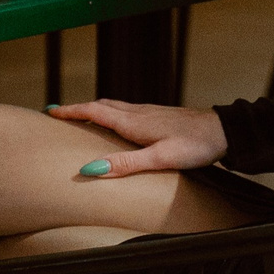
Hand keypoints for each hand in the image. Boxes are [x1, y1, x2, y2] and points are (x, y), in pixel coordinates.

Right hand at [51, 99, 227, 177]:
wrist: (223, 132)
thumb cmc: (195, 145)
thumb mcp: (159, 158)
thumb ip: (126, 163)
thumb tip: (91, 168)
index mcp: (134, 122)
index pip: (94, 111)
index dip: (71, 112)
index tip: (51, 111)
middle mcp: (139, 113)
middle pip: (101, 106)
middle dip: (78, 109)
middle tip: (59, 114)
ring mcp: (150, 112)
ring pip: (115, 107)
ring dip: (95, 110)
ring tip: (82, 117)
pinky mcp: (160, 116)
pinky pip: (127, 111)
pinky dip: (112, 114)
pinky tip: (119, 123)